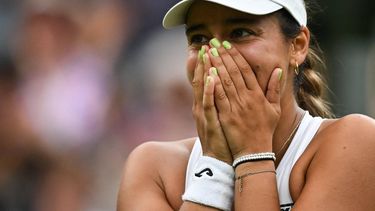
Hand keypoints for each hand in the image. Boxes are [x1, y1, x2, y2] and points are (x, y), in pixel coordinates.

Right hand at [191, 45, 231, 163]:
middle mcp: (202, 106)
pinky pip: (208, 104)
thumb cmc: (224, 137)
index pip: (204, 79)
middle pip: (200, 80)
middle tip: (205, 44)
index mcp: (206, 103)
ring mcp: (204, 114)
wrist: (220, 160)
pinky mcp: (209, 123)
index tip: (208, 47)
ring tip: (205, 54)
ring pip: (202, 88)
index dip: (205, 63)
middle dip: (203, 61)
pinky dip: (209, 90)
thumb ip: (221, 100)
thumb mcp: (220, 116)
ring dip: (204, 70)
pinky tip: (211, 77)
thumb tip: (223, 86)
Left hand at [207, 40, 281, 158]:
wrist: (254, 152)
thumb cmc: (264, 131)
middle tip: (214, 42)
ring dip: (216, 64)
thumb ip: (274, 89)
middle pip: (234, 71)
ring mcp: (236, 107)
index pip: (246, 70)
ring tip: (208, 51)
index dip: (236, 55)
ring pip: (225, 81)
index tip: (228, 44)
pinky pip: (219, 96)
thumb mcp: (274, 109)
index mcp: (258, 95)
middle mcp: (247, 98)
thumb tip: (278, 70)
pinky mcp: (226, 116)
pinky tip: (208, 72)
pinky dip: (213, 83)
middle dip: (223, 55)